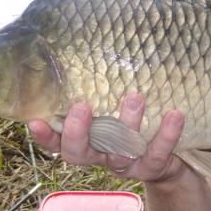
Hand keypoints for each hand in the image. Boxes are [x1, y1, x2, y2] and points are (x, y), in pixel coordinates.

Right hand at [27, 93, 188, 182]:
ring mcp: (125, 164)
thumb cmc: (131, 124)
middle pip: (79, 154)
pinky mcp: (151, 167)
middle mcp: (100, 155)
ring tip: (135, 97)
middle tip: (81, 108)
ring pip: (119, 152)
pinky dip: (166, 135)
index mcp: (86, 141)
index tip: (35, 120)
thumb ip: (99, 89)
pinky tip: (174, 115)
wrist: (166, 160)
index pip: (57, 142)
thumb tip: (84, 43)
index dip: (45, 135)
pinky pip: (157, 154)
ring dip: (126, 125)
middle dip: (77, 133)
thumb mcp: (113, 107)